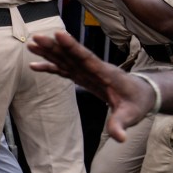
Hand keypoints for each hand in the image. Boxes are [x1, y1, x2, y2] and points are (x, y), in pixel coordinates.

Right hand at [29, 31, 153, 140]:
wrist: (140, 94)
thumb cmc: (137, 102)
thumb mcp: (131, 115)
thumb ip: (121, 124)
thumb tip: (120, 138)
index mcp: (105, 73)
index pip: (86, 58)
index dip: (73, 47)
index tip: (59, 34)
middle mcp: (93, 69)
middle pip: (71, 55)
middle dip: (54, 46)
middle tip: (36, 37)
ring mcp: (86, 71)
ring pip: (65, 59)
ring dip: (49, 52)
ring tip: (31, 45)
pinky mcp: (81, 76)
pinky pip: (62, 69)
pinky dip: (49, 66)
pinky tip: (34, 65)